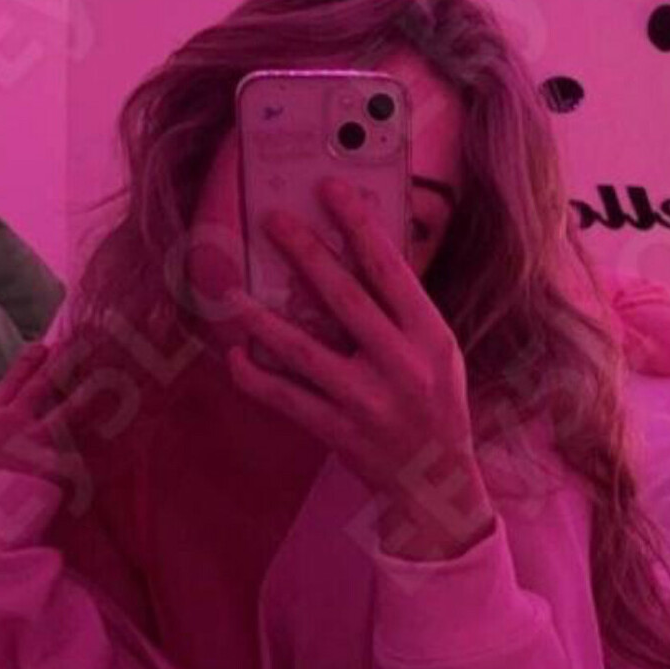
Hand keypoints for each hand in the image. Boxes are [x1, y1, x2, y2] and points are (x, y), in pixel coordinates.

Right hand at [0, 343, 92, 492]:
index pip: (11, 380)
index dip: (29, 362)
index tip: (42, 346)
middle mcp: (11, 421)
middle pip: (41, 384)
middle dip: (62, 363)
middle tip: (80, 345)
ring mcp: (33, 440)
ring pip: (67, 410)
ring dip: (86, 394)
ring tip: (105, 381)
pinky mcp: (52, 463)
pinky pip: (79, 456)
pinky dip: (94, 453)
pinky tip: (115, 445)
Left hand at [225, 178, 496, 560]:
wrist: (437, 479)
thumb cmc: (436, 402)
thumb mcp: (438, 351)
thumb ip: (402, 310)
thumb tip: (352, 255)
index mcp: (429, 335)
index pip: (389, 269)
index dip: (358, 225)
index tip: (331, 189)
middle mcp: (401, 364)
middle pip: (344, 298)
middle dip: (306, 253)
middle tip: (274, 221)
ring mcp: (367, 400)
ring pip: (302, 350)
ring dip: (261, 318)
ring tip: (232, 292)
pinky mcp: (339, 430)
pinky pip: (285, 398)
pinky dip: (255, 376)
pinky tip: (234, 354)